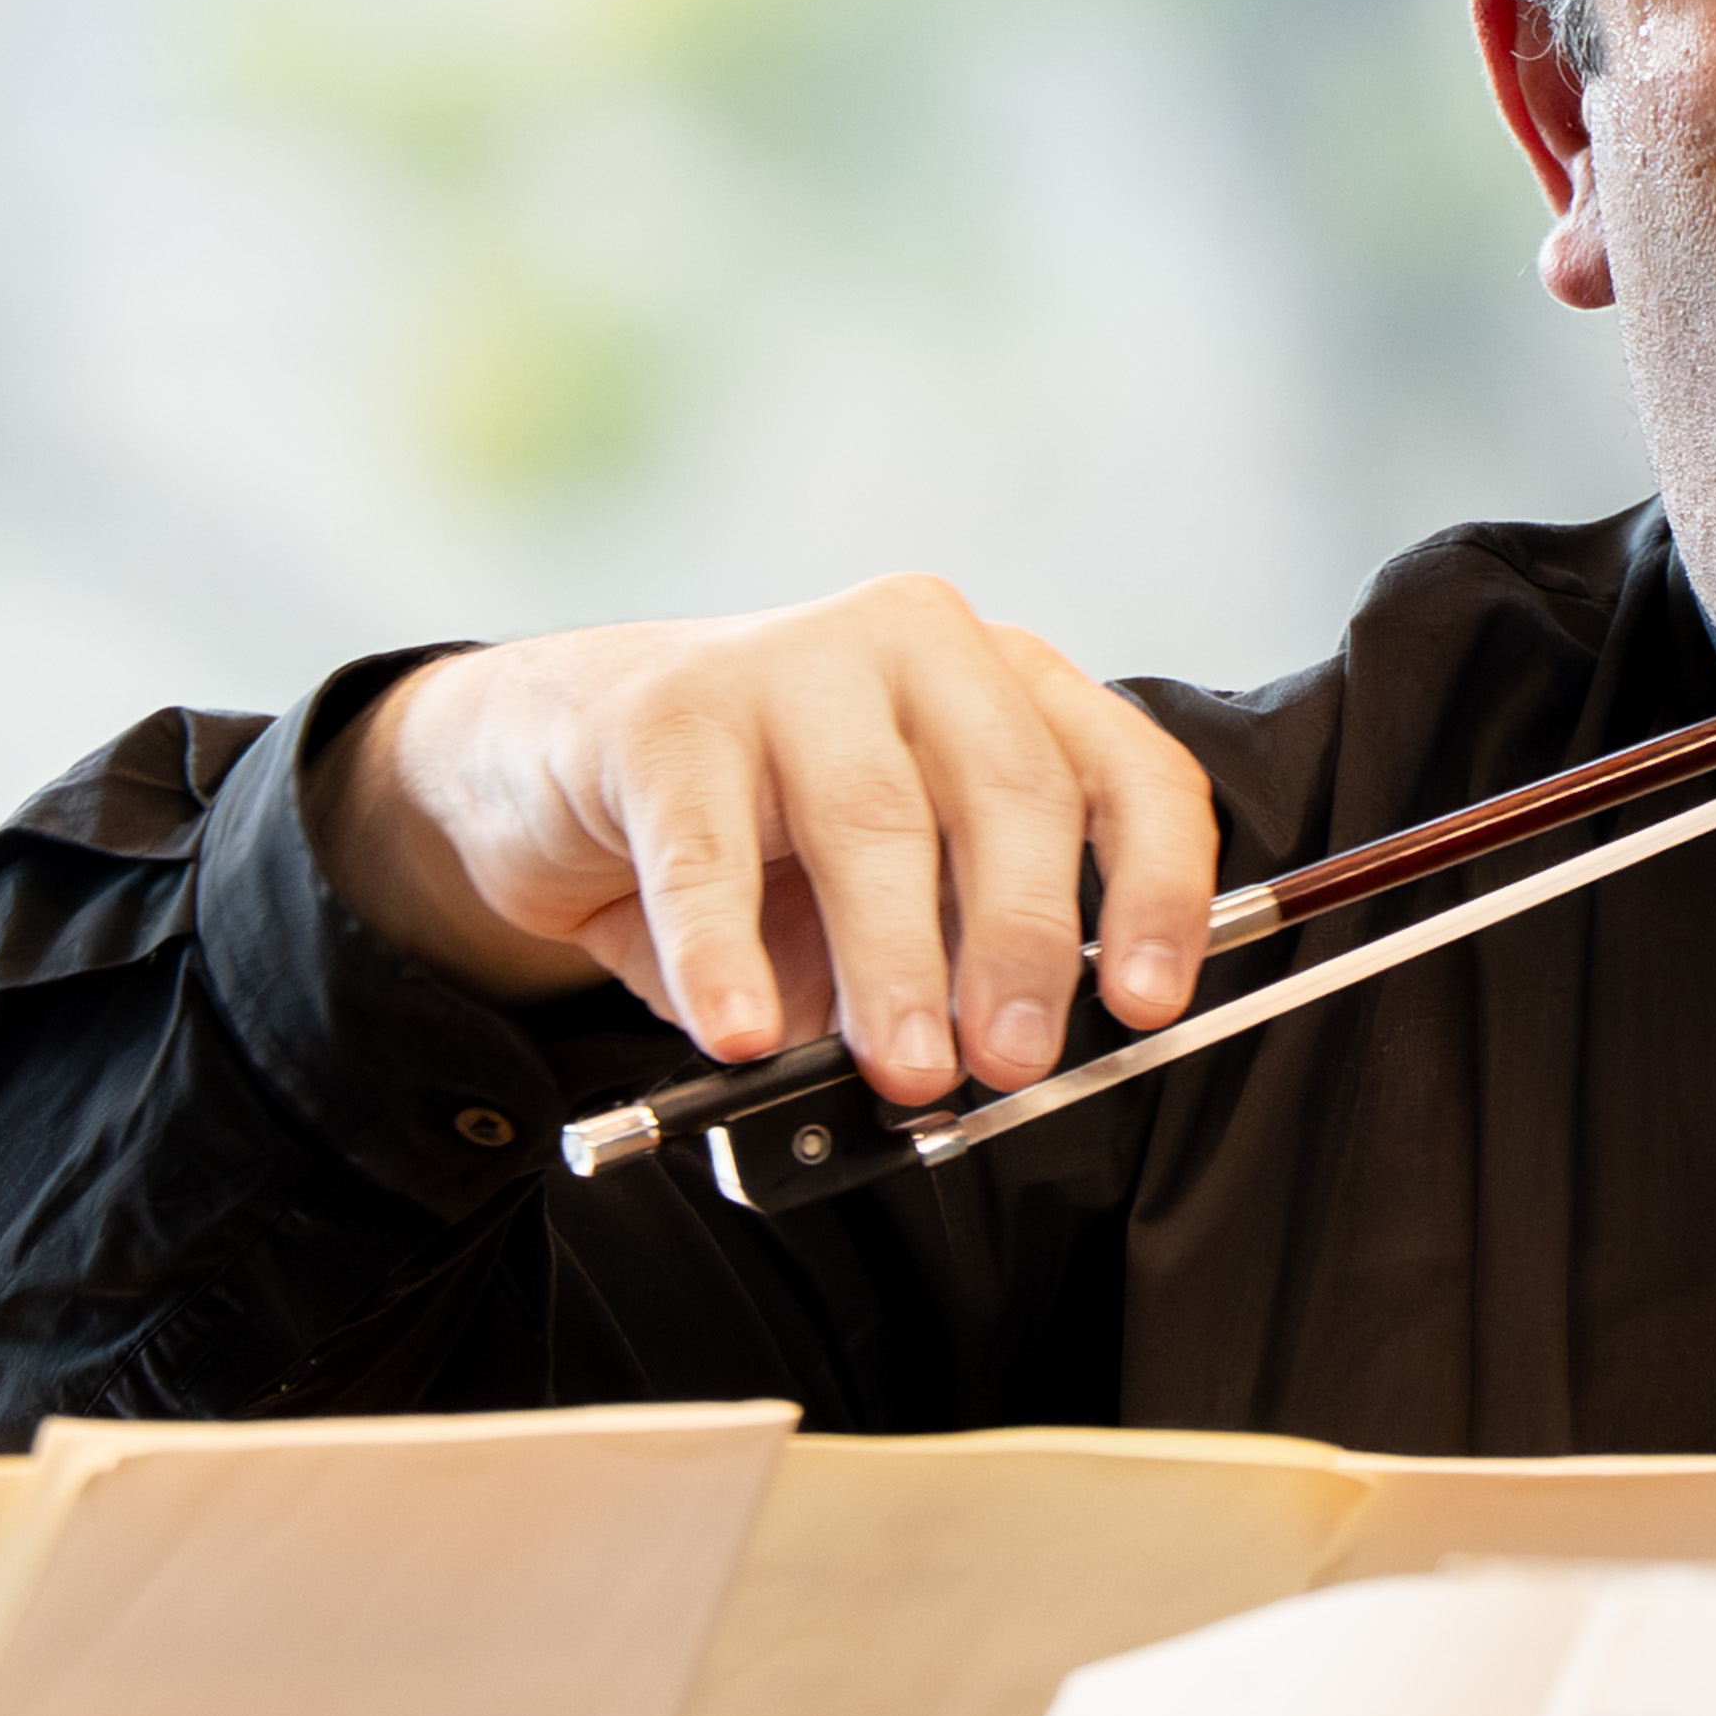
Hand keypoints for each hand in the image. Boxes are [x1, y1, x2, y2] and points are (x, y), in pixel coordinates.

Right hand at [320, 583, 1225, 1101]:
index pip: (1125, 770)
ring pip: (871, 819)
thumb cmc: (755, 827)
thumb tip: (975, 1065)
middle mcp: (913, 649)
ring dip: (895, 962)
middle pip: (1010, 792)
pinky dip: (726, 956)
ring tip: (903, 1067)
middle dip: (1023, 942)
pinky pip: (706, 854)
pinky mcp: (661, 717)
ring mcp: (785, 665)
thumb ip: (945, 955)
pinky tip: (740, 1029)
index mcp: (1001, 687)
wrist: (559, 755)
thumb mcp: (887, 889)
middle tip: (1015, 1059)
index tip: (1150, 1000)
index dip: (1156, 887)